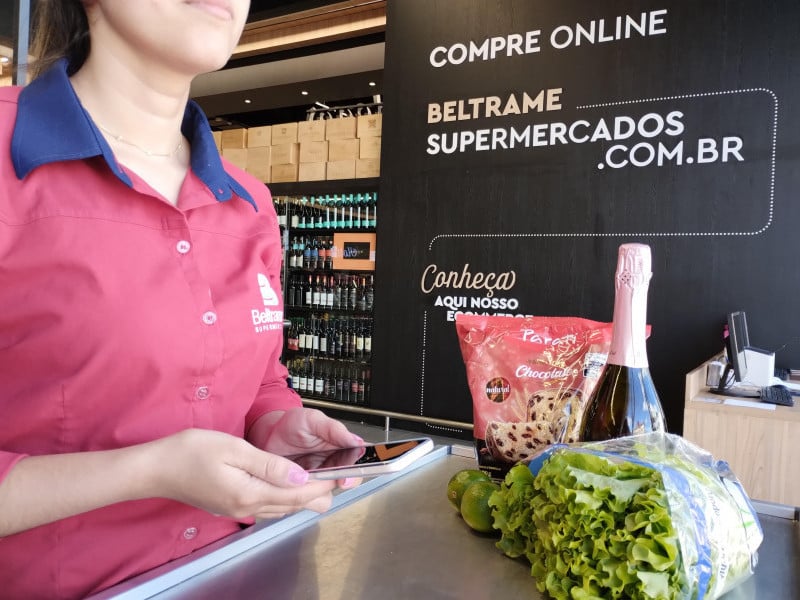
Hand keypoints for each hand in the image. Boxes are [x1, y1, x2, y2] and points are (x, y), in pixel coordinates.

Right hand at [148, 429, 336, 519]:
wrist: (156, 469)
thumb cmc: (190, 451)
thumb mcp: (234, 449)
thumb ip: (270, 464)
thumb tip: (300, 476)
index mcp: (250, 493)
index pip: (297, 493)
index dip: (323, 485)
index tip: (343, 475)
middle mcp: (247, 507)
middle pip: (293, 505)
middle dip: (319, 493)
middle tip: (341, 481)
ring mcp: (238, 509)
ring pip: (281, 508)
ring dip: (303, 498)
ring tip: (323, 485)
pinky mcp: (231, 506)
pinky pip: (267, 506)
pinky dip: (284, 499)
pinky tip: (289, 489)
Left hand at [258, 408, 364, 489]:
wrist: (268, 435)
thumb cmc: (292, 425)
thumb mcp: (313, 420)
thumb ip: (334, 429)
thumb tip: (356, 440)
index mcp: (343, 447)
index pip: (362, 461)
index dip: (360, 470)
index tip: (348, 475)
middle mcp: (334, 466)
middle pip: (348, 482)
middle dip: (339, 483)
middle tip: (331, 478)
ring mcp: (319, 480)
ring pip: (327, 496)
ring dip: (317, 492)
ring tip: (305, 479)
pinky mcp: (303, 491)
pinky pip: (308, 502)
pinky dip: (301, 498)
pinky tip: (293, 485)